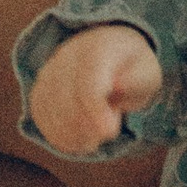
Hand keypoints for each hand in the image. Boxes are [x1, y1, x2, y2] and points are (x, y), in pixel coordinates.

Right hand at [30, 23, 161, 154]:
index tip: (110, 132)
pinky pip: (43, 122)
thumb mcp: (147, 71)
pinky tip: (82, 138)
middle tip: (111, 126)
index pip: (88, 83)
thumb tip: (118, 85)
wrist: (108, 51)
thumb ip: (136, 80)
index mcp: (97, 48)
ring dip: (77, 134)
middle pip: (67, 103)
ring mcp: (48, 74)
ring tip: (98, 131)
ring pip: (52, 116)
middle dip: (90, 127)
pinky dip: (62, 138)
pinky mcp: (39, 93)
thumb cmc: (131, 67)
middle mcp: (66, 57)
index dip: (96, 111)